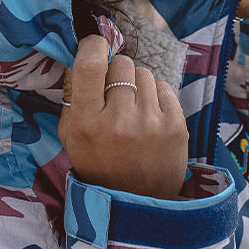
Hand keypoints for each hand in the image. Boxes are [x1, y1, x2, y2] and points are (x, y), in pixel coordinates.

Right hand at [60, 36, 188, 200]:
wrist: (136, 201)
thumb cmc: (98, 163)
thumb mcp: (71, 135)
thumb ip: (72, 96)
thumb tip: (82, 56)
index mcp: (87, 123)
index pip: (90, 66)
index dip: (92, 46)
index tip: (94, 47)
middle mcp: (120, 121)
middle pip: (121, 64)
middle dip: (116, 72)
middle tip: (114, 93)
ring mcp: (151, 124)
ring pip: (144, 73)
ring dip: (136, 85)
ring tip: (132, 109)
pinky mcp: (176, 127)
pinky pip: (164, 87)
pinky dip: (156, 96)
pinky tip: (149, 116)